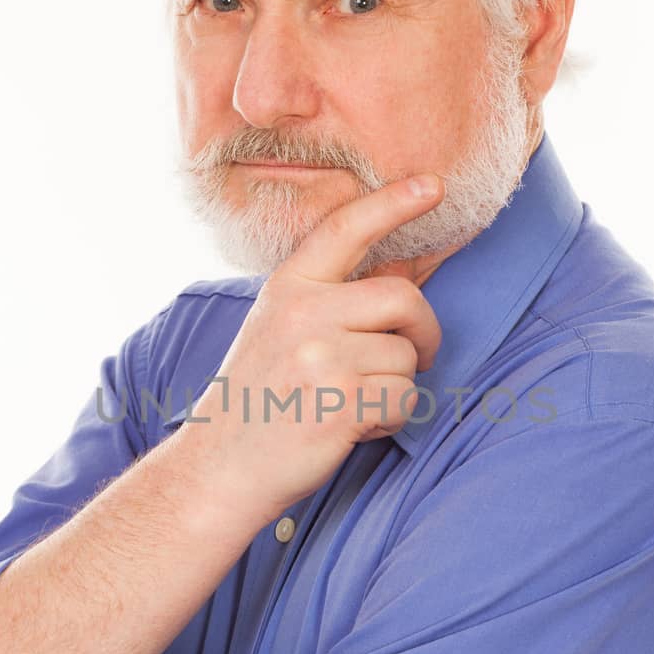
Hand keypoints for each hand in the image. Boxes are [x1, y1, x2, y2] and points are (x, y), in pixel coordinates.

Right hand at [173, 173, 446, 523]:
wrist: (221, 468)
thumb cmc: (260, 400)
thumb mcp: (279, 330)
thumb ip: (331, 301)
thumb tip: (405, 275)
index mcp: (287, 288)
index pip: (344, 228)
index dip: (392, 203)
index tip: (433, 186)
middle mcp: (302, 314)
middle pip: (403, 298)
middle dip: (424, 331)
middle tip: (417, 354)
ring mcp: (319, 358)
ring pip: (407, 356)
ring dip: (397, 386)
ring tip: (354, 402)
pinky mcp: (339, 403)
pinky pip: (404, 397)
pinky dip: (392, 418)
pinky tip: (355, 425)